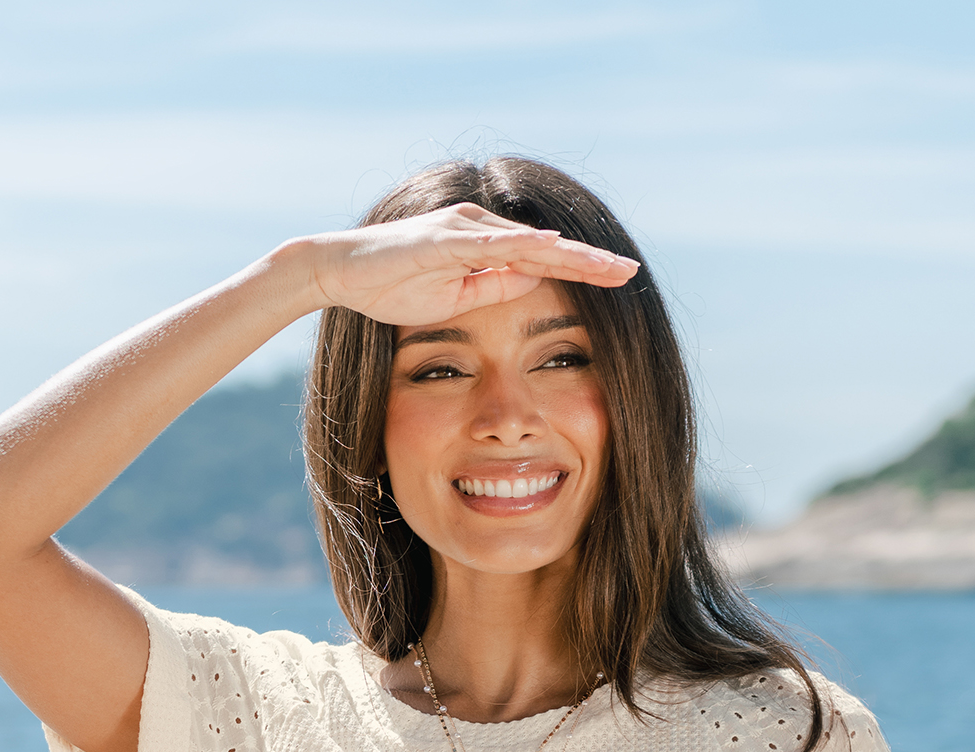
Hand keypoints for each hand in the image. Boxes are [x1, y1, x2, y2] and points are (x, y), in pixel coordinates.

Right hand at [302, 203, 638, 328]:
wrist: (342, 270)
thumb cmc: (394, 286)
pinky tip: (551, 251)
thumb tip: (534, 280)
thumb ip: (494, 286)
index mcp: (488, 249)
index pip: (548, 262)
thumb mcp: (456, 299)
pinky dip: (521, 247)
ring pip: (528, 243)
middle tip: (632, 273)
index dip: (585, 273)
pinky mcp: (443, 238)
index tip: (621, 284)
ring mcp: (464, 230)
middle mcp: (482, 229)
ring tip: (607, 266)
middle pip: (549, 248)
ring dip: (569, 256)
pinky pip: (488, 243)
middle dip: (592, 262)